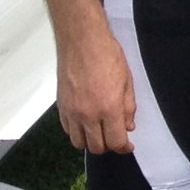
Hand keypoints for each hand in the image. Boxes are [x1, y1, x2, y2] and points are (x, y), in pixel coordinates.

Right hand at [57, 22, 137, 153]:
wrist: (82, 42)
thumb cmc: (108, 56)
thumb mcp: (127, 81)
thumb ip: (128, 107)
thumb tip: (128, 126)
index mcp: (109, 108)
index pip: (115, 142)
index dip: (123, 147)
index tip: (127, 145)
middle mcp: (88, 115)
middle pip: (96, 147)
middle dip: (108, 146)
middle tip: (115, 138)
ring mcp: (72, 112)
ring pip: (79, 142)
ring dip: (91, 142)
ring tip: (100, 132)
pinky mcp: (61, 107)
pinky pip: (67, 130)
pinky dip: (77, 132)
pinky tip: (86, 123)